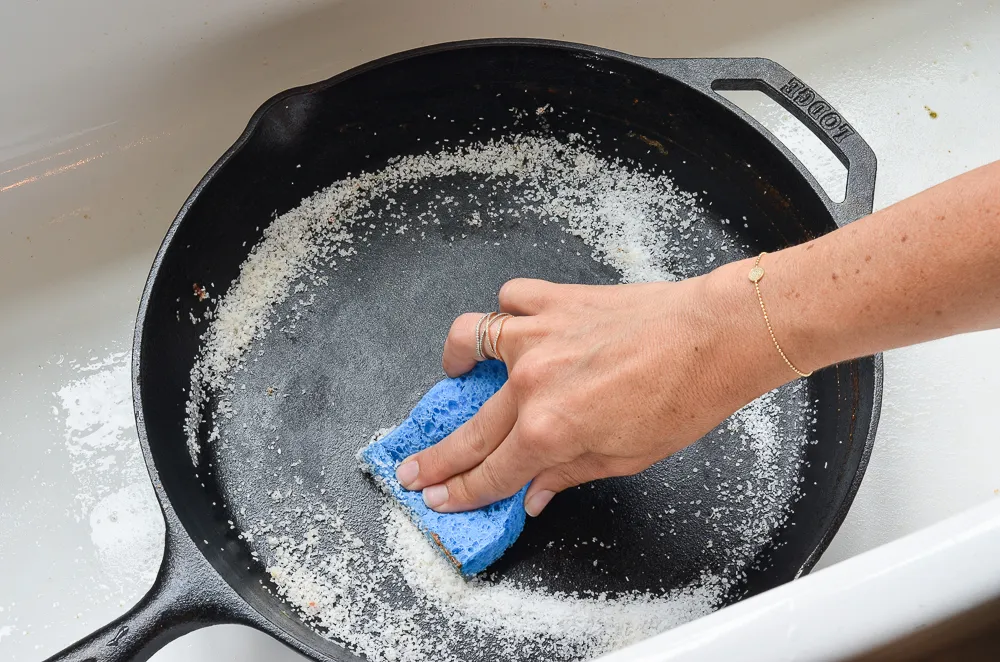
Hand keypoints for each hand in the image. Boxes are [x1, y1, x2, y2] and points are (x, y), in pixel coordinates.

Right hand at [394, 273, 786, 515]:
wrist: (715, 337)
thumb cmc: (684, 398)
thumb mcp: (626, 458)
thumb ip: (567, 474)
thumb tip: (533, 495)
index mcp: (551, 431)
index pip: (491, 473)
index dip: (460, 492)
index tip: (438, 498)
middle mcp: (532, 384)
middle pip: (469, 429)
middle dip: (435, 457)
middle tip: (412, 470)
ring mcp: (538, 336)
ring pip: (469, 342)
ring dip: (453, 361)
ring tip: (453, 373)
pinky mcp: (555, 301)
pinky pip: (510, 299)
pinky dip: (505, 312)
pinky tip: (512, 326)